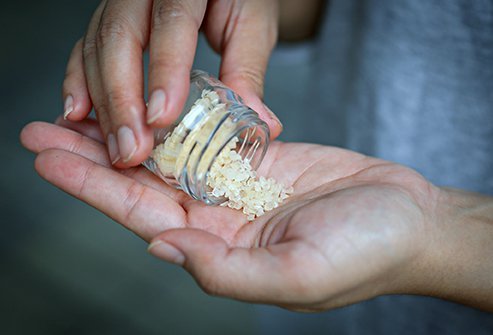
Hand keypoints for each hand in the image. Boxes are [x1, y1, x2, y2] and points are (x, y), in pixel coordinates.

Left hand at [21, 120, 452, 310]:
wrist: (408, 218)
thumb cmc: (365, 253)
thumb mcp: (297, 276)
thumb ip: (226, 272)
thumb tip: (163, 250)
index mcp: (220, 249)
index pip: (140, 215)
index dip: (91, 187)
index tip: (47, 158)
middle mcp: (219, 217)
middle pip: (142, 181)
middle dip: (92, 155)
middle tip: (42, 128)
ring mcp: (238, 184)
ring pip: (169, 154)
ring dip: (127, 131)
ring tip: (83, 107)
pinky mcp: (259, 157)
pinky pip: (210, 133)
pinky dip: (176, 118)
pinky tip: (147, 103)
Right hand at [62, 0, 281, 167]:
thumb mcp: (251, 26)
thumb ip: (248, 69)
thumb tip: (261, 124)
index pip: (172, 22)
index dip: (165, 70)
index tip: (161, 118)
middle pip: (121, 37)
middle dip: (122, 99)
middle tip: (132, 148)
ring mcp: (120, 4)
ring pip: (97, 47)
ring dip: (101, 103)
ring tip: (114, 146)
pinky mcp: (107, 21)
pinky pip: (84, 49)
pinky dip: (79, 84)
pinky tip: (79, 115)